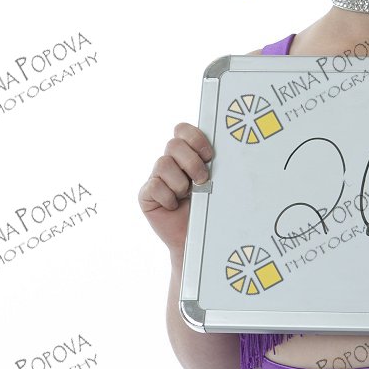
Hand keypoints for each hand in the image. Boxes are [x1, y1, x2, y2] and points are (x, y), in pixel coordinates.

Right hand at [138, 122, 212, 257]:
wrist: (196, 238)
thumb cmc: (207, 208)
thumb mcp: (214, 182)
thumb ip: (211, 164)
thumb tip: (222, 150)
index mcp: (186, 154)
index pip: (182, 130)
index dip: (195, 139)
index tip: (209, 156)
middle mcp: (169, 163)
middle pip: (173, 144)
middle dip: (191, 162)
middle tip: (202, 179)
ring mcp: (156, 178)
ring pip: (163, 164)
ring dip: (181, 182)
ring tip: (188, 195)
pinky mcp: (147, 195)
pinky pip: (154, 186)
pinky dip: (168, 198)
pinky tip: (174, 206)